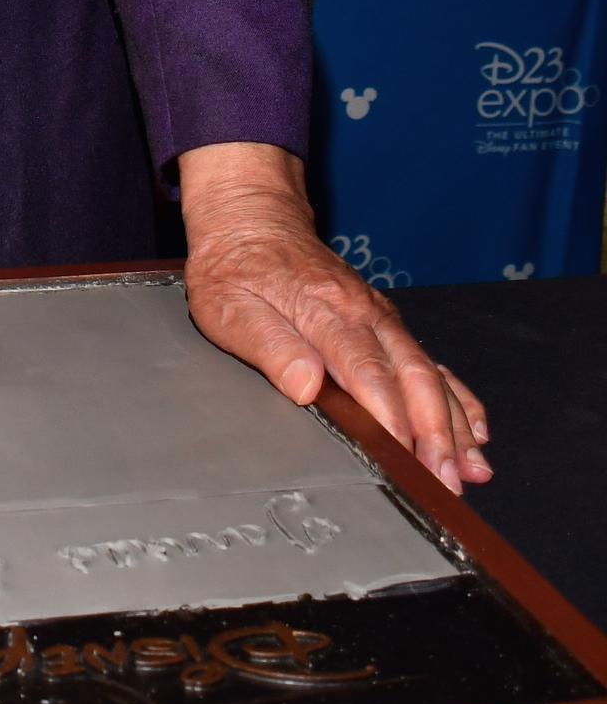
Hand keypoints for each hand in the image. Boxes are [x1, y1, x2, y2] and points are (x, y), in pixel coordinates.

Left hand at [178, 141, 490, 496]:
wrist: (251, 220)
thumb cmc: (236, 267)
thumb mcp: (230, 308)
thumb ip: (270, 346)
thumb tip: (304, 384)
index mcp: (326, 312)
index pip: (368, 374)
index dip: (391, 421)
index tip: (404, 459)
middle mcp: (363, 313)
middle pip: (413, 378)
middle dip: (437, 434)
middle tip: (448, 483)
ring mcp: (378, 316)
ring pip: (429, 373)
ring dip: (454, 424)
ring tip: (471, 469)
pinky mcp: (382, 321)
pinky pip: (429, 361)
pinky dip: (456, 397)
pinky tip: (472, 429)